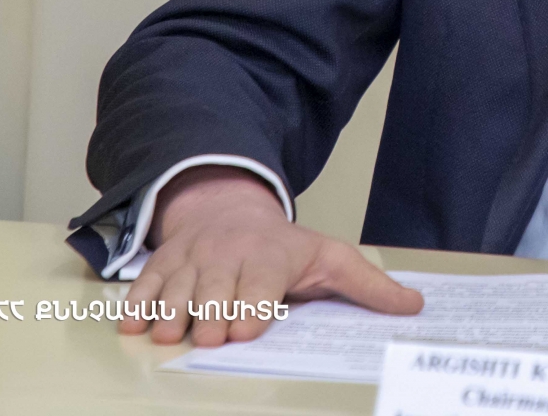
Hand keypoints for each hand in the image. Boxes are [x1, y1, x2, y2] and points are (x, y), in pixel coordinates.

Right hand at [119, 165, 423, 345]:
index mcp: (272, 256)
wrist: (232, 210)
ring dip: (172, 310)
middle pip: (217, 285)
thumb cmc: (285, 247)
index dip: (253, 305)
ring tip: (166, 334)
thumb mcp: (333, 259)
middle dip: (211, 312)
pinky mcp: (165, 262)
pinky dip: (138, 300)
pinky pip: (146, 281)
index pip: (261, 282)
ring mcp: (193, 257)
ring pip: (179, 285)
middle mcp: (230, 254)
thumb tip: (415, 306)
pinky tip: (132, 321)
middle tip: (208, 337)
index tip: (245, 329)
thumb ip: (369, 286)